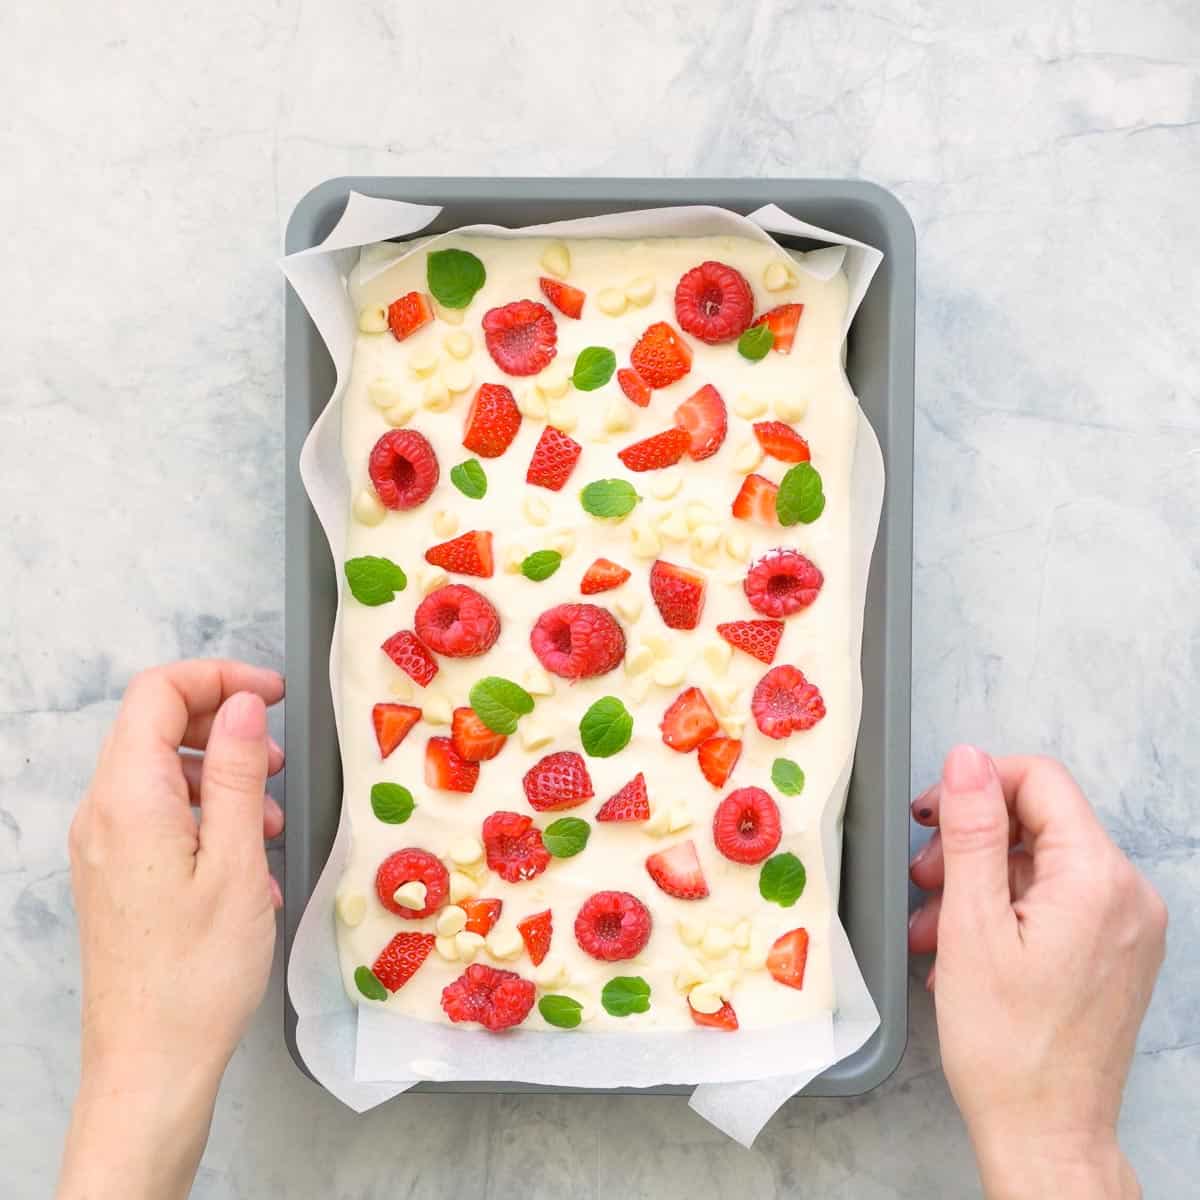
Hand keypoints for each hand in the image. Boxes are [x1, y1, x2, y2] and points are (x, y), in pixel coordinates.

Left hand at [58, 660, 285, 1199]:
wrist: (151, 1064)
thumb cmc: (197, 974)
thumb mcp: (237, 862)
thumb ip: (235, 772)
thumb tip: (241, 705)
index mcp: (127, 799)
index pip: (157, 692)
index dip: (219, 677)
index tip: (273, 694)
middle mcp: (102, 814)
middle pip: (153, 725)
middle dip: (222, 725)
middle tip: (276, 758)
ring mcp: (102, 846)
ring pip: (158, 771)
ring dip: (218, 775)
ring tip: (271, 818)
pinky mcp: (115, 874)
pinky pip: (156, 814)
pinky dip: (204, 814)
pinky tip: (247, 860)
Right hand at [908, 747, 1165, 1199]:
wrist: (1045, 1134)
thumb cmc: (1006, 1044)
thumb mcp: (971, 925)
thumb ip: (972, 832)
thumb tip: (967, 760)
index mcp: (1099, 878)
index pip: (1040, 781)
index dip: (976, 786)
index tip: (929, 816)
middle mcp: (1127, 895)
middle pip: (1039, 823)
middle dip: (971, 841)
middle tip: (923, 878)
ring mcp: (1125, 926)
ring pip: (1041, 864)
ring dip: (979, 881)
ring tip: (932, 925)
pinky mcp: (1115, 952)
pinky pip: (1056, 902)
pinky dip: (1005, 911)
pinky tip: (961, 947)